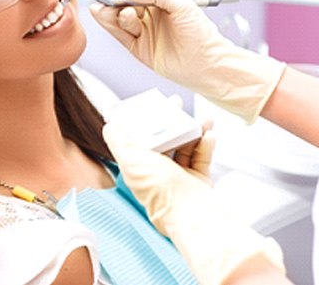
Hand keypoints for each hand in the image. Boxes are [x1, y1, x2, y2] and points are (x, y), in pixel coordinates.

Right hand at [91, 0, 285, 123]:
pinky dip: (109, 25)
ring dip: (112, 13)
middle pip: (124, 3)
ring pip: (119, 18)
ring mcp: (143, 31)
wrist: (207, 64)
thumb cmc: (201, 34)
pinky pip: (119, 34)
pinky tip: (101, 16)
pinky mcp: (137, 48)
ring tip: (112, 11)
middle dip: (114, 0)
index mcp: (160, 1)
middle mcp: (149, 15)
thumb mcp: (181, 4)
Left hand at [103, 122, 285, 284]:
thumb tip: (109, 126)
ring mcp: (180, 178)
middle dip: (172, 121)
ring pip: (187, 146)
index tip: (153, 105)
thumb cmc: (159, 191)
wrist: (190, 213)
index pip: (142, 139)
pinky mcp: (198, 181)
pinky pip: (202, 158)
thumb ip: (118, 142)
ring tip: (203, 119)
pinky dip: (206, 145)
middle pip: (166, 140)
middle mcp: (159, 173)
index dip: (147, 121)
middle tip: (177, 104)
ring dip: (195, 130)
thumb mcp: (131, 160)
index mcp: (141, 167)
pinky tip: (209, 135)